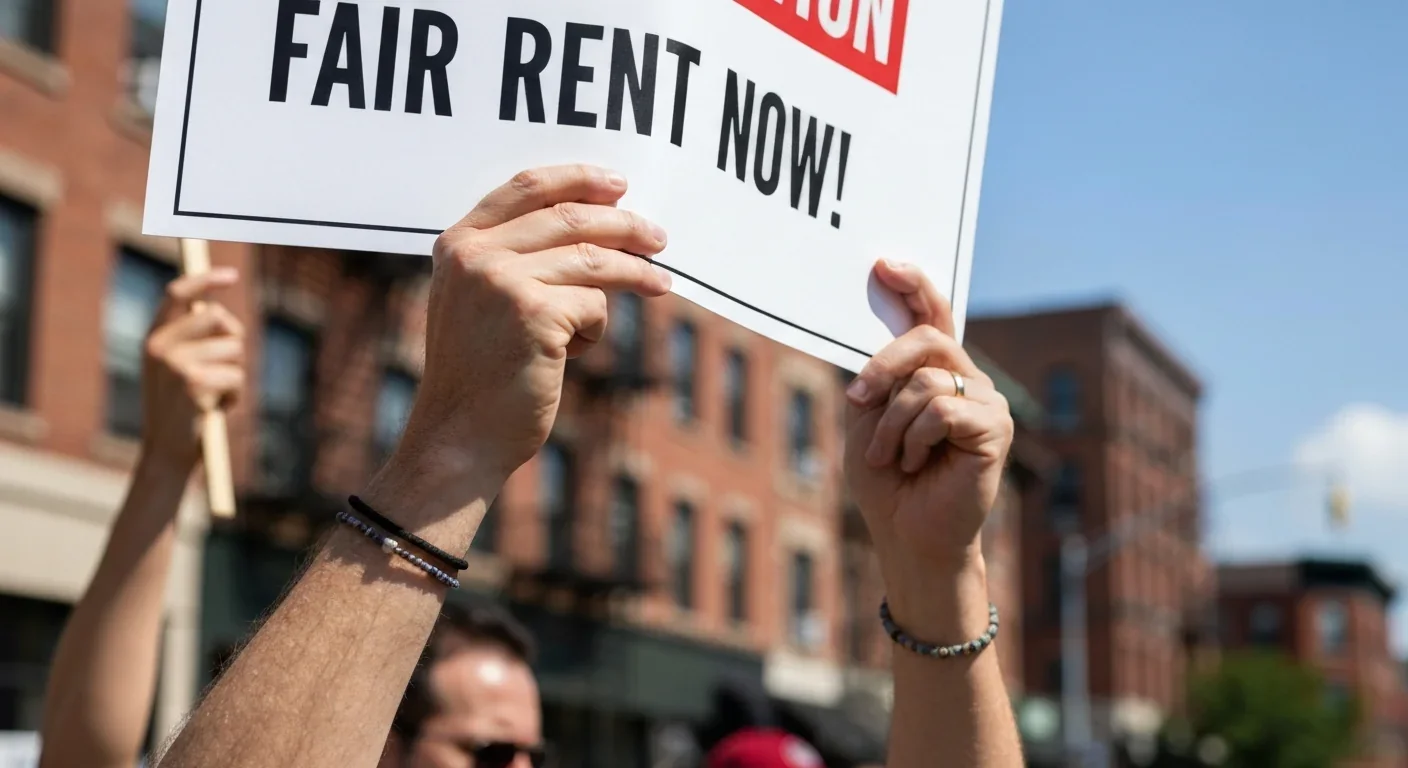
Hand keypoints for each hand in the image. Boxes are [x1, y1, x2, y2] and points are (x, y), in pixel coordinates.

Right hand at [140, 268, 245, 471]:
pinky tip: (217, 410)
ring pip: (235, 349)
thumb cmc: (180, 410)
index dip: (204, 279)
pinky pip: (238, 376)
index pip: (176, 293)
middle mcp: (160, 346)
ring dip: (236, 373)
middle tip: (227, 366)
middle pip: (219, 317)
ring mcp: (175, 363)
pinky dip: (236, 395)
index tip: (232, 275)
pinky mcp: (194, 382)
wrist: (166, 453)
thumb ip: (193, 342)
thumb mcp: (178, 370)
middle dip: (234, 340)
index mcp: (153, 339)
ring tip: (217, 395)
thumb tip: (224, 318)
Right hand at [394, 165, 670, 490]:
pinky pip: (594, 304)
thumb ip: (517, 261)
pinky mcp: (534, 313)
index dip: (577, 178)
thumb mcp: (482, 304)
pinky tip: (574, 351)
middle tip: (658, 237)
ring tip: (661, 283)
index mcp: (457, 244)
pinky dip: (595, 328)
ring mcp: (502, 281)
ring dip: (635, 271)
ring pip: (592, 258)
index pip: (525, 187)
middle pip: (569, 216)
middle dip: (624, 224)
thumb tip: (599, 230)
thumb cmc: (480, 377)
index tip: (617, 184)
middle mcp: (475, 255)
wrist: (460, 438)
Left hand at [843, 261, 1012, 629]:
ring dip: (892, 423)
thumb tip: (876, 332)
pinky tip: (916, 464)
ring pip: (927, 380)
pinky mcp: (996, 428)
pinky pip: (941, 410)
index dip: (915, 285)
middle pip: (927, 338)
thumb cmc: (887, 481)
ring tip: (892, 458)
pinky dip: (913, 438)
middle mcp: (969, 379)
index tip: (885, 264)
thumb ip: (876, 375)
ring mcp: (987, 402)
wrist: (906, 534)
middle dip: (883, 366)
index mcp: (938, 372)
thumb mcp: (868, 416)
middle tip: (858, 399)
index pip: (933, 315)